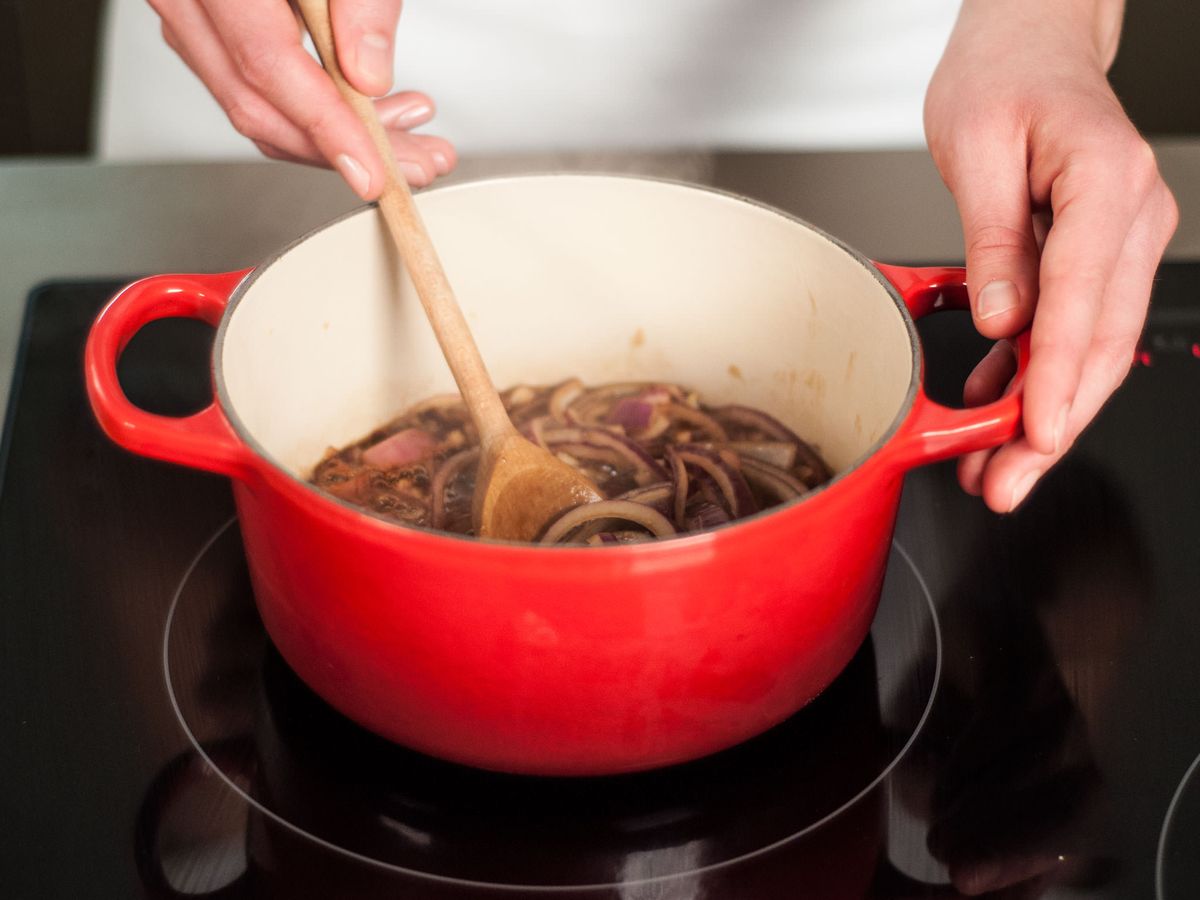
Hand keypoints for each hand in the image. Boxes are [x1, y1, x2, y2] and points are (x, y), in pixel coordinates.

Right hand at [148, 0, 455, 196]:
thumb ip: (360, 1)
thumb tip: (368, 76)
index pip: (267, 67)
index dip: (325, 130)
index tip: (374, 172)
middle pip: (255, 102)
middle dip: (342, 148)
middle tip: (418, 162)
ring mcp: (186, 2)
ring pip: (250, 100)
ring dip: (333, 131)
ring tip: (410, 130)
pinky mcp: (204, 13)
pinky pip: (248, 76)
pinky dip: (310, 103)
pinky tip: (370, 105)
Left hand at [924, 0, 1177, 512]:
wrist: (1030, 42)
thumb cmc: (1002, 76)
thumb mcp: (976, 148)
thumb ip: (992, 240)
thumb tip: (1002, 320)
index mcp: (1104, 183)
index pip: (1082, 300)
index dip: (1058, 379)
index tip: (1036, 434)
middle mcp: (1129, 216)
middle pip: (1099, 343)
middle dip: (1053, 424)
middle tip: (1004, 482)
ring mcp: (1122, 238)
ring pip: (1091, 347)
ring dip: (1044, 411)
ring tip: (993, 466)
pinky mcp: (1098, 252)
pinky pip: (1073, 326)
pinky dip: (1036, 372)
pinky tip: (996, 405)